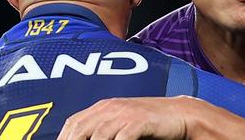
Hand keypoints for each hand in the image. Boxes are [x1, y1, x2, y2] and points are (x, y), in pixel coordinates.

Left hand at [57, 96, 192, 139]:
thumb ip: (104, 130)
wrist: (180, 114)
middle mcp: (111, 107)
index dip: (63, 139)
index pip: (73, 123)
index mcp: (104, 107)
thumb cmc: (151, 122)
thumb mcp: (122, 122)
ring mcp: (125, 113)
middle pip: (80, 129)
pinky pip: (121, 139)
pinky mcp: (139, 121)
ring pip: (98, 135)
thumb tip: (84, 138)